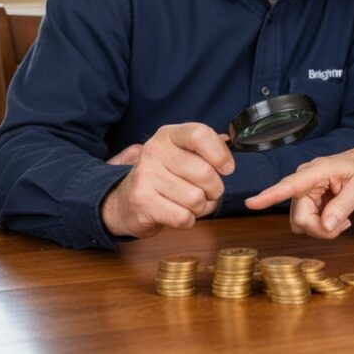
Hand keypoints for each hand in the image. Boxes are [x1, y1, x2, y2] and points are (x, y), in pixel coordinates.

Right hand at [100, 123, 233, 237]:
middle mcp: (154, 151)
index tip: (227, 168)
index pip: (200, 134)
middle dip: (215, 189)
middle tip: (207, 192)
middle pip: (205, 173)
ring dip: (201, 207)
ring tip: (190, 203)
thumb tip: (228, 140)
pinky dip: (188, 220)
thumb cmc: (164, 176)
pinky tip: (179, 213)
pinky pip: (184, 217)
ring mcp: (145, 176)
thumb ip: (205, 146)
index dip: (221, 154)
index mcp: (168, 135)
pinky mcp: (142, 202)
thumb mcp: (181, 153)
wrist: (125, 200)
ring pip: (196, 199)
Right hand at [245, 147, 353, 238]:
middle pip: (301, 217)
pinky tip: (336, 216)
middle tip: (346, 223)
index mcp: (317, 171)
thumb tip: (325, 227)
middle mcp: (305, 180)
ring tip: (343, 217)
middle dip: (321, 228)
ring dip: (322, 228)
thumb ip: (343, 207)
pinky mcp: (306, 200)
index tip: (251, 203)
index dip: (270, 195)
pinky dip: (322, 226)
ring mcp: (304, 191)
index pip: (290, 185)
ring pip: (302, 223)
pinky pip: (307, 222)